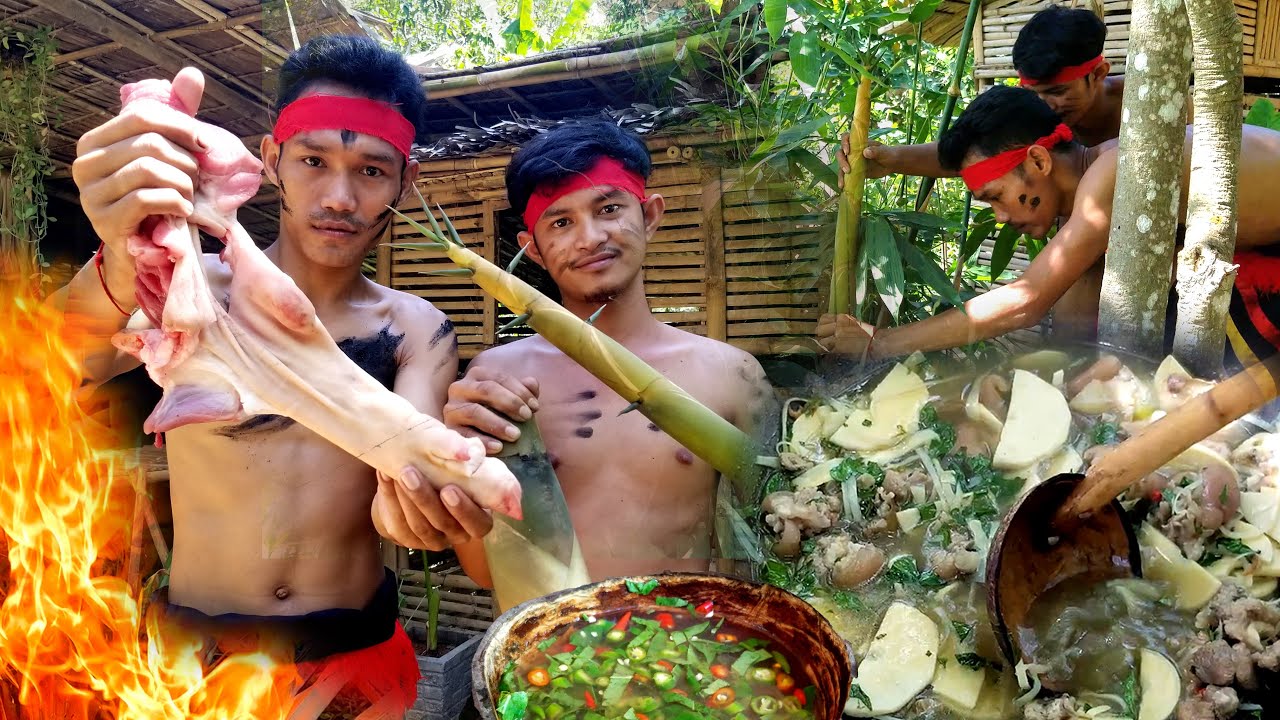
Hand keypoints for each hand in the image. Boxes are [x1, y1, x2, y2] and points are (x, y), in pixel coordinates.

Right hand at [71, 67, 206, 276]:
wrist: (143, 249)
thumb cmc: (157, 195)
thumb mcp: (167, 154)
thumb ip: (177, 115)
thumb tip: (192, 74)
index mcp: (96, 141)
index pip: (141, 117)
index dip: (181, 127)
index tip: (205, 145)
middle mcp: (85, 164)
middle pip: (149, 143)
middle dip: (185, 160)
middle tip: (198, 178)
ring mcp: (90, 194)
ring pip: (150, 170)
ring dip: (183, 184)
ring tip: (190, 196)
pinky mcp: (105, 221)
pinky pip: (147, 198)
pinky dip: (175, 202)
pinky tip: (184, 210)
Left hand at [371, 467, 493, 550]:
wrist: (420, 487)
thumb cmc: (450, 474)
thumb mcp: (464, 468)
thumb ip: (469, 461)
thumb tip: (466, 450)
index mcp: (478, 520)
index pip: (478, 525)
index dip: (464, 510)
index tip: (449, 488)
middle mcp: (457, 535)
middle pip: (443, 523)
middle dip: (426, 499)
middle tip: (413, 475)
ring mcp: (432, 540)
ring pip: (419, 525)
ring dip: (407, 498)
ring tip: (400, 473)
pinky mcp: (407, 539)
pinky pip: (397, 523)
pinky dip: (390, 498)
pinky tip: (385, 476)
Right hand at [443, 367, 539, 453]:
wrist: (470, 436)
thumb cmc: (495, 413)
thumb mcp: (510, 400)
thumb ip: (523, 390)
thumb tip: (532, 383)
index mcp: (476, 376)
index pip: (499, 378)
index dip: (520, 391)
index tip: (535, 407)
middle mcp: (460, 388)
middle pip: (487, 390)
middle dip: (510, 403)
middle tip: (527, 417)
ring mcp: (452, 409)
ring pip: (475, 412)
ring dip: (497, 424)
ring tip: (515, 435)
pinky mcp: (449, 429)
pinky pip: (465, 435)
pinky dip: (483, 441)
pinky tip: (499, 447)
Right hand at [817, 313, 876, 356]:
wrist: (876, 342)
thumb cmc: (862, 353)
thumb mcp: (846, 356)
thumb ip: (833, 353)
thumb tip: (824, 353)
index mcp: (836, 344)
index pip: (819, 344)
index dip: (819, 348)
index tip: (821, 349)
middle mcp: (836, 331)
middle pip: (818, 331)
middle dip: (820, 337)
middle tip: (825, 340)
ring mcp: (840, 322)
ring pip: (822, 321)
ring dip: (822, 327)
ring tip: (827, 331)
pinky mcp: (844, 316)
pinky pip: (829, 316)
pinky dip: (828, 320)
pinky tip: (831, 325)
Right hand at [837, 133, 893, 183]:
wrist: (891, 164)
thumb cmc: (888, 154)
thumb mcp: (883, 152)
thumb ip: (876, 151)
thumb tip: (865, 152)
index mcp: (859, 143)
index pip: (846, 138)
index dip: (844, 143)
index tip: (847, 152)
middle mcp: (853, 151)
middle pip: (840, 153)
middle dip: (841, 161)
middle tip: (848, 170)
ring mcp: (853, 161)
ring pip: (841, 165)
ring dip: (840, 173)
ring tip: (842, 184)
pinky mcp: (854, 170)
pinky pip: (845, 174)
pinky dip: (843, 180)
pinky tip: (842, 187)